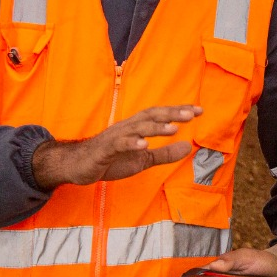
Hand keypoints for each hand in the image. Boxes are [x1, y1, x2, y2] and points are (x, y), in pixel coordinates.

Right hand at [32, 105, 201, 188]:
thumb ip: (164, 154)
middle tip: (191, 114)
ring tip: (173, 128)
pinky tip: (143, 145)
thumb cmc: (110, 160)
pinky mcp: (104, 150)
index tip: (199, 110)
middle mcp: (127, 127)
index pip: (160, 115)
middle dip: (171, 114)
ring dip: (155, 127)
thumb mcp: (143, 159)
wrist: (78, 166)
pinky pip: (119, 144)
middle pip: (151, 116)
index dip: (179, 112)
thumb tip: (188, 147)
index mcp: (137, 127)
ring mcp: (115, 137)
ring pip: (137, 128)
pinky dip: (132, 143)